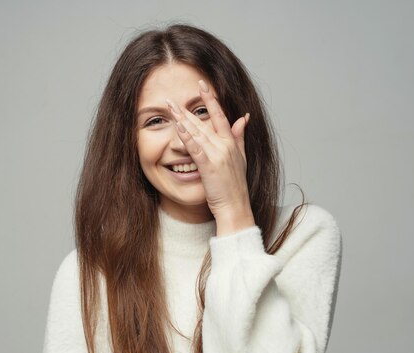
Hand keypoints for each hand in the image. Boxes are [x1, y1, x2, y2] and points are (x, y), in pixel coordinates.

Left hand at [166, 80, 254, 235]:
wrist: (235, 206)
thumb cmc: (235, 186)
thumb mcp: (241, 158)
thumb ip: (239, 137)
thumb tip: (243, 118)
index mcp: (231, 143)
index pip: (220, 115)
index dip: (210, 99)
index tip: (201, 85)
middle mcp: (225, 145)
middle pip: (203, 122)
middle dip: (187, 109)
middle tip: (172, 99)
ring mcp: (217, 155)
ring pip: (198, 132)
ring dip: (182, 119)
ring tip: (170, 108)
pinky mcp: (209, 166)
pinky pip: (196, 148)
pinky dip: (186, 137)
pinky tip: (178, 128)